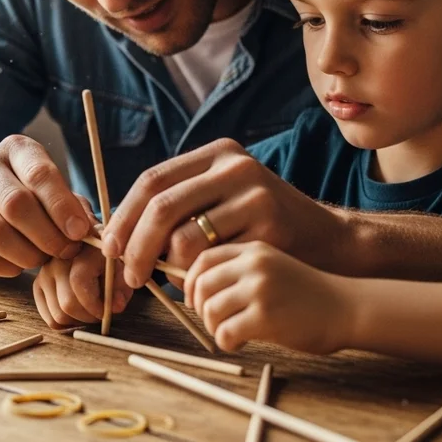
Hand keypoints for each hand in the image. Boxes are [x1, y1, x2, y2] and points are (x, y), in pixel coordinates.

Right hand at [0, 135, 93, 276]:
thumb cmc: (30, 196)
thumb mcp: (52, 190)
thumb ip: (73, 206)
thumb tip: (91, 231)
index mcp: (16, 148)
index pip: (38, 173)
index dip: (61, 206)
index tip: (80, 232)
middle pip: (16, 204)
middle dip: (47, 234)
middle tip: (65, 251)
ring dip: (26, 254)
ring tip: (42, 259)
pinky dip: (6, 267)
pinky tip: (19, 266)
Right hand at [32, 243, 133, 328]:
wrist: (89, 252)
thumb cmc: (108, 264)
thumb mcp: (121, 272)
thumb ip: (121, 288)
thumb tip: (115, 307)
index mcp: (81, 251)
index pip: (79, 283)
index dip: (94, 305)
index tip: (106, 311)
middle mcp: (57, 261)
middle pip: (67, 304)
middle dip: (88, 317)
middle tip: (100, 313)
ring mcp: (44, 273)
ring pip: (58, 316)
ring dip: (77, 321)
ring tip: (89, 310)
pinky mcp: (37, 286)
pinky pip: (50, 319)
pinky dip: (66, 323)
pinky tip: (77, 312)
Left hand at [101, 138, 346, 288]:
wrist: (331, 243)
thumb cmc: (264, 227)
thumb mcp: (225, 198)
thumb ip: (182, 204)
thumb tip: (119, 232)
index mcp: (219, 154)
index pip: (152, 180)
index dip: (124, 217)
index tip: (110, 248)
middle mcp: (236, 167)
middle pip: (162, 206)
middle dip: (136, 245)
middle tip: (128, 276)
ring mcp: (255, 196)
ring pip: (184, 238)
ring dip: (167, 268)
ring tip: (170, 282)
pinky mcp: (270, 230)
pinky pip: (213, 262)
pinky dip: (197, 279)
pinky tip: (201, 287)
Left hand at [185, 241, 355, 353]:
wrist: (347, 308)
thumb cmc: (307, 293)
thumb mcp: (272, 266)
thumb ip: (239, 270)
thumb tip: (193, 289)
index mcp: (253, 249)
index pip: (203, 258)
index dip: (190, 281)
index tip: (193, 298)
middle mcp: (254, 264)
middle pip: (201, 285)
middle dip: (199, 308)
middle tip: (214, 321)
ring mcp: (260, 289)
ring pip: (209, 310)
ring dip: (214, 327)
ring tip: (232, 331)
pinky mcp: (265, 317)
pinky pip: (225, 333)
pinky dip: (226, 342)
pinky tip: (243, 341)